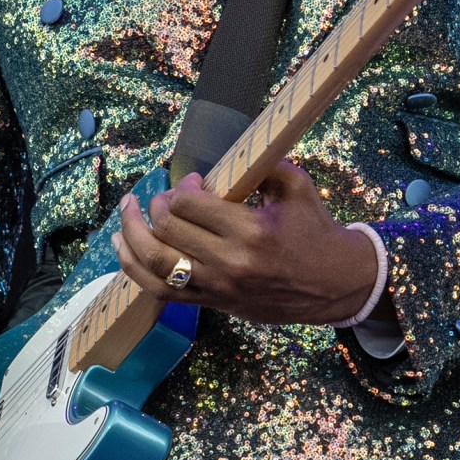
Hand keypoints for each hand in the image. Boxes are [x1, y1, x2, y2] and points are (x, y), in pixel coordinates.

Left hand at [114, 160, 383, 325]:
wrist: (336, 285)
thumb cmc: (317, 232)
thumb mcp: (297, 187)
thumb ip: (262, 166)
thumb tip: (227, 155)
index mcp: (250, 230)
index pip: (191, 204)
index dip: (183, 187)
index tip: (195, 180)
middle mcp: (229, 262)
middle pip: (168, 230)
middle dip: (156, 206)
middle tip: (162, 196)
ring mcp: (218, 287)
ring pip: (155, 264)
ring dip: (131, 235)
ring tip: (126, 213)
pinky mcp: (214, 304)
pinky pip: (162, 292)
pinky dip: (135, 270)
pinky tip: (123, 250)